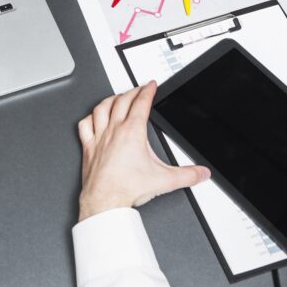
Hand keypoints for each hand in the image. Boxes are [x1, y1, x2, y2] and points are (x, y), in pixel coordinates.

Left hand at [77, 81, 209, 221]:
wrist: (105, 201)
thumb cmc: (127, 188)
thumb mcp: (165, 180)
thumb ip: (187, 175)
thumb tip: (201, 173)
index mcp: (132, 133)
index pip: (141, 103)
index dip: (147, 91)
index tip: (150, 85)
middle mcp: (114, 131)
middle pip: (122, 101)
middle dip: (132, 91)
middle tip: (139, 88)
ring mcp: (99, 138)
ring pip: (101, 109)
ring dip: (110, 100)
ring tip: (117, 97)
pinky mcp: (88, 147)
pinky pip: (85, 125)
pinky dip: (90, 117)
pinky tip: (93, 117)